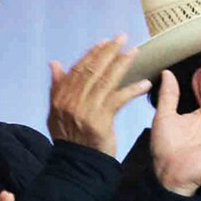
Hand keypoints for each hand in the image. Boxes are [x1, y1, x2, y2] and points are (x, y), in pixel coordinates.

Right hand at [47, 35, 151, 155]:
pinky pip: (119, 99)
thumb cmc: (70, 137)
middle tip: (122, 38)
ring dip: (122, 64)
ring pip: (106, 80)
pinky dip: (133, 90)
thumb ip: (57, 86)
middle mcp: (71, 100)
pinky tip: (145, 84)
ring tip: (135, 52)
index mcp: (60, 96)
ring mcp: (86, 109)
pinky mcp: (100, 120)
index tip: (105, 41)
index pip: (78, 69)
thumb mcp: (56, 112)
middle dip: (109, 52)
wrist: (76, 163)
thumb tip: (54, 63)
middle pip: (93, 70)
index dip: (92, 53)